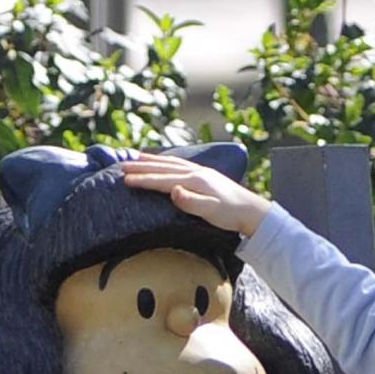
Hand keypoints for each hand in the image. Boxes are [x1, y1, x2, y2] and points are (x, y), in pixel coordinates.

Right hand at [121, 154, 270, 235]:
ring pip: (171, 162)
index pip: (163, 180)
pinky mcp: (205, 174)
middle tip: (122, 166)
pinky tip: (163, 162)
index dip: (144, 180)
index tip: (126, 180)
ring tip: (136, 158)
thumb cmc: (231, 215)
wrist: (252, 210)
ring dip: (152, 160)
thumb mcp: (211, 212)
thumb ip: (191, 202)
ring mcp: (201, 171)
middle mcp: (196, 172)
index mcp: (195, 181)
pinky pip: (180, 163)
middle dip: (142, 167)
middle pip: (164, 167)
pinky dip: (167, 161)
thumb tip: (173, 191)